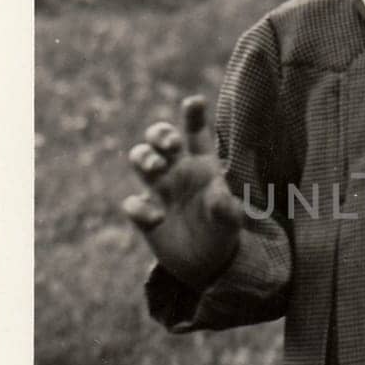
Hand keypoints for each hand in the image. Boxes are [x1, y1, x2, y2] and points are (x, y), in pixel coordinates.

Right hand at [122, 96, 243, 289]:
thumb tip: (220, 193)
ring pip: (140, 159)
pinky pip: (134, 204)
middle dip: (160, 135)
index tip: (195, 101)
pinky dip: (141, 208)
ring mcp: (159, 191)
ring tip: (157, 169)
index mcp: (202, 165)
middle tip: (172, 145)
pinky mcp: (145, 215)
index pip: (195, 133)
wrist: (208, 263)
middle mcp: (177, 171)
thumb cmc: (222, 231)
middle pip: (159, 138)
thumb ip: (226, 206)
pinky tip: (158, 219)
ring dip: (145, 158)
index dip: (193, 115)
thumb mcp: (230, 220)